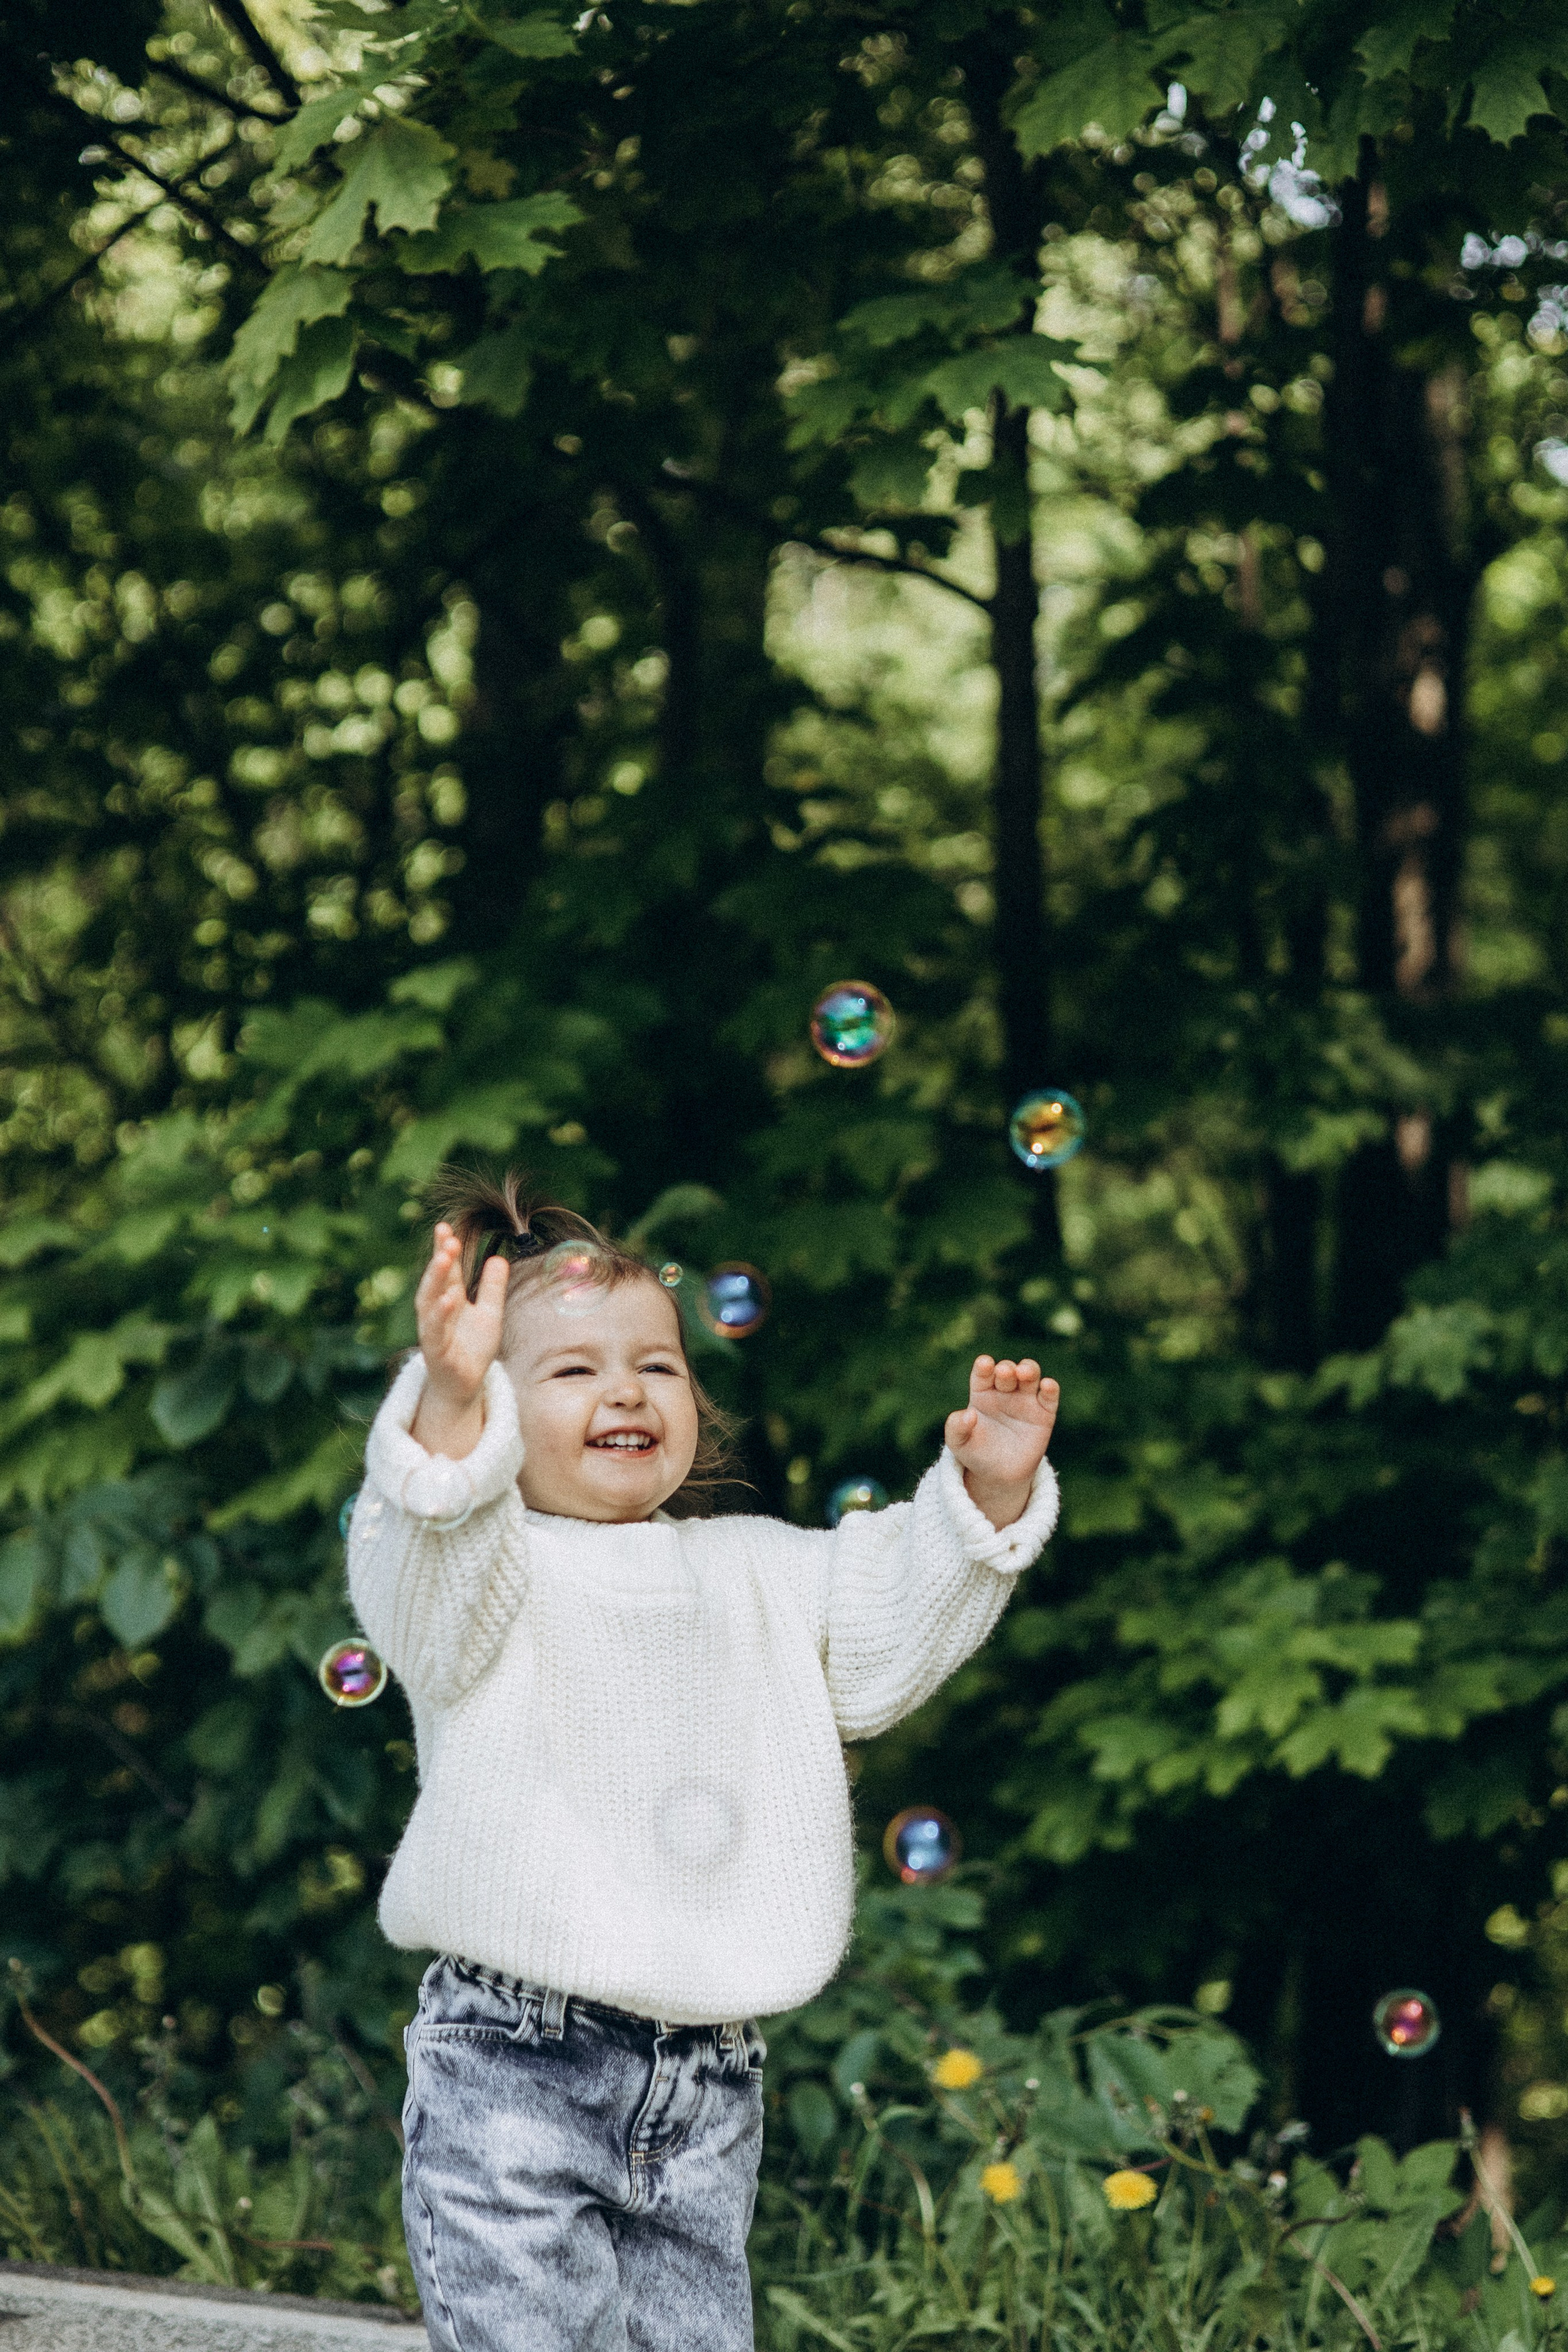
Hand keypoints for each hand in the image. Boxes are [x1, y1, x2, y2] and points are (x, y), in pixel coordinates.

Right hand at [411, 1223, 509, 1459]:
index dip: (445, 1249)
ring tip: (445, 1258)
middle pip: (435, 1282)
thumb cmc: (473, 1349)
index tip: (445, 1226)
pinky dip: (441, 1315)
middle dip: (439, 1259)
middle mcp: (437, 1313)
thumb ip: (492, 1288)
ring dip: (436, 1280)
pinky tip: (449, 1299)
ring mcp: (434, 1332)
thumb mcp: (490, 1314)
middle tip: (447, 1237)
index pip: (447, 1270)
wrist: (465, 1386)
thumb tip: (499, 1257)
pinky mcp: (437, 1352)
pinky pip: (436, 1332)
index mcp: (449, 1300)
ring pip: (430, 1303)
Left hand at [944, 1356, 1058, 1531]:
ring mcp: (1025, 1401)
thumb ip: (956, 1427)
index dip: (984, 1366)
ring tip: (1024, 1372)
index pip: (983, 1372)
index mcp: (982, 1392)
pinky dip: (1050, 1388)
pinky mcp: (1044, 1414)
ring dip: (1028, 1369)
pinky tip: (1047, 1385)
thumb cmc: (975, 1453)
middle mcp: (1004, 1391)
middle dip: (1006, 1368)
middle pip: (1007, 1370)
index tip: (984, 1364)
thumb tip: (968, 1414)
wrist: (998, 1475)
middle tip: (1004, 1373)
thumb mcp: (958, 1443)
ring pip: (1030, 1375)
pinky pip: (1049, 1397)